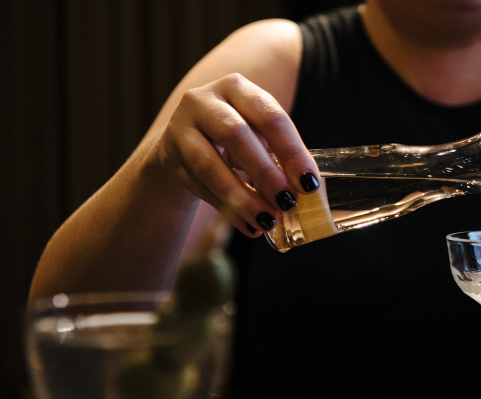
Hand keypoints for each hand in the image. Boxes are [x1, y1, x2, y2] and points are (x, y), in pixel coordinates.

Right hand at [153, 73, 317, 235]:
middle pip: (236, 135)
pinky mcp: (169, 154)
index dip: (292, 151)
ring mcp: (181, 125)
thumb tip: (310, 192)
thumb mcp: (258, 137)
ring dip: (242, 197)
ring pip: (210, 164)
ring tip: (267, 220)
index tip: (309, 183)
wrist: (181, 145)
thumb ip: (280, 157)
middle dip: (265, 172)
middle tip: (287, 201)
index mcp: (239, 89)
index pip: (270, 116)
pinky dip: (227, 209)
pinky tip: (249, 226)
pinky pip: (199, 185)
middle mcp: (205, 100)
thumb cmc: (234, 141)